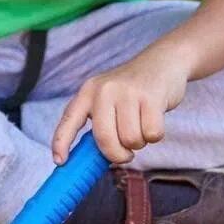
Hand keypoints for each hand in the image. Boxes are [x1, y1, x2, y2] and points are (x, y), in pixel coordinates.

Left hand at [50, 51, 189, 164]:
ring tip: (142, 125)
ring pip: (130, 140)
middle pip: (104, 139)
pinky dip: (155, 135)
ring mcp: (127, 92)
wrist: (163, 62)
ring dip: (139, 143)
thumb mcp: (108, 99)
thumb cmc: (133, 91)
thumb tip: (92, 161)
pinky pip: (152, 134)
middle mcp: (104, 90)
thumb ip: (99, 124)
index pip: (69, 119)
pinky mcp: (151, 96)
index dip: (61, 142)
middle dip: (117, 155)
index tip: (60, 161)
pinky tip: (154, 119)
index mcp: (88, 92)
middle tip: (126, 154)